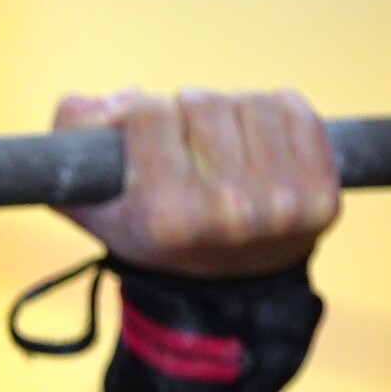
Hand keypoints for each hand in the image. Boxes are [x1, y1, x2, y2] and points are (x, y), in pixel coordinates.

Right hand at [55, 88, 340, 277]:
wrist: (221, 290)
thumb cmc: (149, 234)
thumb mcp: (87, 200)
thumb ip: (69, 137)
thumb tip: (117, 101)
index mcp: (163, 216)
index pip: (148, 112)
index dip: (137, 117)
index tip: (142, 139)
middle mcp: (226, 212)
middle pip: (201, 102)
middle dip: (185, 115)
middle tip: (184, 148)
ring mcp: (281, 205)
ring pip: (249, 101)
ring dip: (230, 114)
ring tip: (220, 148)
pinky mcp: (321, 196)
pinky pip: (294, 109)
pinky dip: (273, 115)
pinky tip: (256, 146)